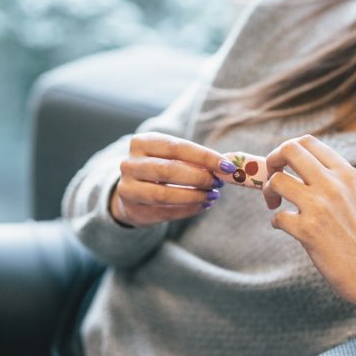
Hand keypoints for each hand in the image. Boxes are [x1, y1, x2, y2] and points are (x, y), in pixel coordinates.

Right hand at [110, 132, 232, 227]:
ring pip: (164, 195)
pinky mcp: (133, 211)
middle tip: (219, 183)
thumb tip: (225, 167)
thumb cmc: (160, 169)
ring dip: (194, 196)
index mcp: (142, 143)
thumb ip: (193, 160)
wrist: (132, 191)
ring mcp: (128, 189)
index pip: (177, 148)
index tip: (227, 166)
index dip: (204, 157)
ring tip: (212, 196)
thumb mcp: (171, 156)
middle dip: (199, 178)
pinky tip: (202, 205)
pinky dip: (188, 210)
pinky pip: (165, 212)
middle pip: (169, 170)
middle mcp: (130, 164)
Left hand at [264, 134, 355, 304]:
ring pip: (277, 180)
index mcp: (346, 173)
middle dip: (272, 161)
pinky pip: (278, 216)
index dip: (287, 150)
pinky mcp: (308, 231)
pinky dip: (276, 221)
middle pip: (289, 150)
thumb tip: (294, 165)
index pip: (308, 142)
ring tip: (275, 205)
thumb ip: (331, 177)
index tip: (285, 166)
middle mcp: (333, 184)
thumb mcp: (353, 195)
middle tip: (273, 178)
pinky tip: (285, 227)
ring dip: (268, 191)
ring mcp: (320, 206)